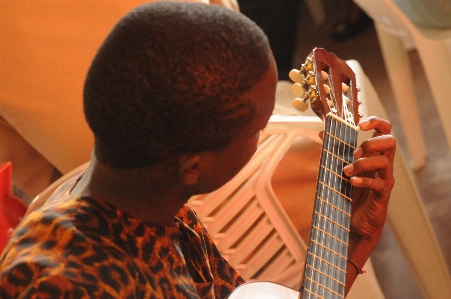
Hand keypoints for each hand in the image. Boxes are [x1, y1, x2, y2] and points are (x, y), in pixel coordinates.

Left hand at [344, 116, 395, 240]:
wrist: (354, 225)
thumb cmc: (350, 195)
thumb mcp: (340, 169)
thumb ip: (335, 151)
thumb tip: (323, 132)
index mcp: (374, 156)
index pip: (384, 131)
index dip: (376, 122)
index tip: (361, 124)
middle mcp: (383, 166)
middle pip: (390, 142)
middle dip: (371, 143)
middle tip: (355, 153)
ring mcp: (384, 180)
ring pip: (384, 162)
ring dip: (363, 163)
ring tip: (347, 171)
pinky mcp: (382, 195)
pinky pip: (378, 184)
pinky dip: (364, 181)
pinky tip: (351, 182)